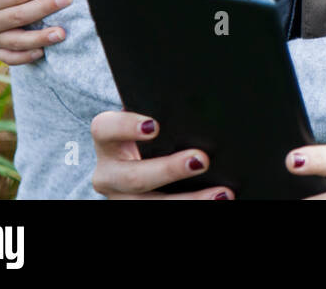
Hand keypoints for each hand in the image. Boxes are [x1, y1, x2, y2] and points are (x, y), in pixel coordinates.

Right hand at [90, 111, 229, 199]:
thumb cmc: (158, 138)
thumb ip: (167, 120)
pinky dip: (194, 206)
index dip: (126, 127)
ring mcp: (121, 199)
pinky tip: (218, 200)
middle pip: (132, 176)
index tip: (156, 126)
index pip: (104, 129)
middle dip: (169, 169)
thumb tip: (202, 112)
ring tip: (221, 193)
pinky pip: (161, 212)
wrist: (146, 167)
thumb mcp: (155, 128)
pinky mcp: (137, 210)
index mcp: (108, 143)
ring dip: (190, 199)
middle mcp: (108, 175)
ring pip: (150, 204)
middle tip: (201, 159)